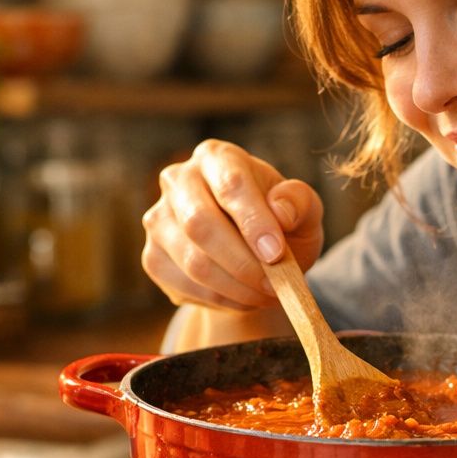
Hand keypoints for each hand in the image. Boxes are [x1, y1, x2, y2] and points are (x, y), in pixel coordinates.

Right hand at [141, 139, 324, 310]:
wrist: (252, 255)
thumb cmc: (281, 224)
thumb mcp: (303, 210)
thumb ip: (299, 204)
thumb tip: (281, 211)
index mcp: (217, 157)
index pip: (231, 185)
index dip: (254, 221)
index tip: (277, 254)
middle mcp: (178, 180)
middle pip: (200, 223)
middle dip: (243, 262)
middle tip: (275, 285)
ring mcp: (158, 219)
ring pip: (193, 261)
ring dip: (236, 287)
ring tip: (266, 294)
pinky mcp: (153, 257)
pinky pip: (185, 286)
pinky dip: (221, 300)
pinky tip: (244, 298)